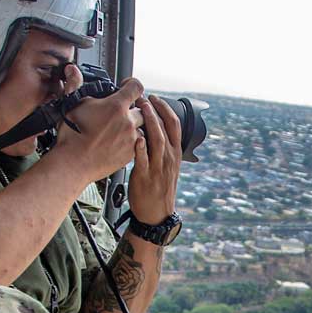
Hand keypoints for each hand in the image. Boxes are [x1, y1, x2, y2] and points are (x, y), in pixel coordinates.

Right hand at [53, 69, 144, 182]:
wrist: (72, 164)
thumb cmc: (71, 137)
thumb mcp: (71, 106)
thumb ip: (76, 86)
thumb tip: (72, 71)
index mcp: (116, 106)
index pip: (136, 87)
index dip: (131, 84)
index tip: (127, 86)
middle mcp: (128, 122)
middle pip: (142, 108)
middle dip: (134, 108)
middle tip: (122, 112)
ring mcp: (131, 139)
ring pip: (143, 127)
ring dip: (135, 126)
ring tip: (120, 128)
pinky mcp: (130, 155)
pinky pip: (139, 144)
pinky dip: (132, 141)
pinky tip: (119, 142)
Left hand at [128, 94, 181, 223]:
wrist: (156, 213)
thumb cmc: (159, 188)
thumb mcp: (167, 167)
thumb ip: (162, 149)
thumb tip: (152, 130)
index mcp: (175, 153)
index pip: (175, 125)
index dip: (165, 109)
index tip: (155, 98)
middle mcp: (169, 158)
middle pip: (166, 128)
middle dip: (155, 110)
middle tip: (145, 98)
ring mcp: (158, 167)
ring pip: (157, 140)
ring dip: (149, 122)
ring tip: (140, 109)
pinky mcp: (145, 176)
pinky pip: (144, 159)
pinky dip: (140, 147)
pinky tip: (136, 136)